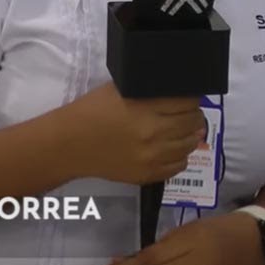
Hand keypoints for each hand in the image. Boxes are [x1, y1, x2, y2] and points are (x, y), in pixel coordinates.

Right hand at [65, 82, 205, 184]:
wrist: (70, 145)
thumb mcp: (121, 89)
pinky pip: (179, 165)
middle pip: (193, 122)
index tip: (186, 97)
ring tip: (181, 129)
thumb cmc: (93, 111)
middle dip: (193, 115)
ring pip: (190, 144)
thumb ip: (150, 89)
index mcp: (147, 108)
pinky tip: (172, 148)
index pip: (188, 101)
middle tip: (186, 112)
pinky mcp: (148, 175)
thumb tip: (177, 91)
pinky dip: (181, 155)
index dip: (190, 97)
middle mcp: (154, 134)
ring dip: (189, 134)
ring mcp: (153, 157)